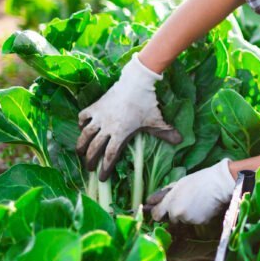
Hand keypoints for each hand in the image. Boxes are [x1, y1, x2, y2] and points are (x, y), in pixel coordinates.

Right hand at [77, 54, 181, 180]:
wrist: (136, 82)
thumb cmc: (147, 103)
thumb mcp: (157, 120)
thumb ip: (166, 132)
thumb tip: (180, 141)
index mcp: (121, 133)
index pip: (110, 156)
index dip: (105, 168)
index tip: (102, 178)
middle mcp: (107, 127)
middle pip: (94, 148)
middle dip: (91, 161)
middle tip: (89, 169)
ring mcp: (100, 116)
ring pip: (85, 134)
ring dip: (81, 145)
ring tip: (79, 152)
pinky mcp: (96, 106)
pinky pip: (83, 116)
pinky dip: (81, 123)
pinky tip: (81, 127)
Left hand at [146, 159, 235, 223]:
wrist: (220, 183)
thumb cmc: (199, 180)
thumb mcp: (179, 184)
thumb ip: (164, 195)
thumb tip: (149, 201)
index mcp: (170, 202)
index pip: (156, 215)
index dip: (159, 213)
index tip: (162, 210)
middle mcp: (177, 213)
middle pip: (171, 219)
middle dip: (176, 213)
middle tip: (186, 201)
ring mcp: (189, 219)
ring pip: (184, 220)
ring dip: (188, 215)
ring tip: (198, 201)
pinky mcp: (200, 223)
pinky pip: (196, 221)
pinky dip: (198, 216)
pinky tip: (204, 206)